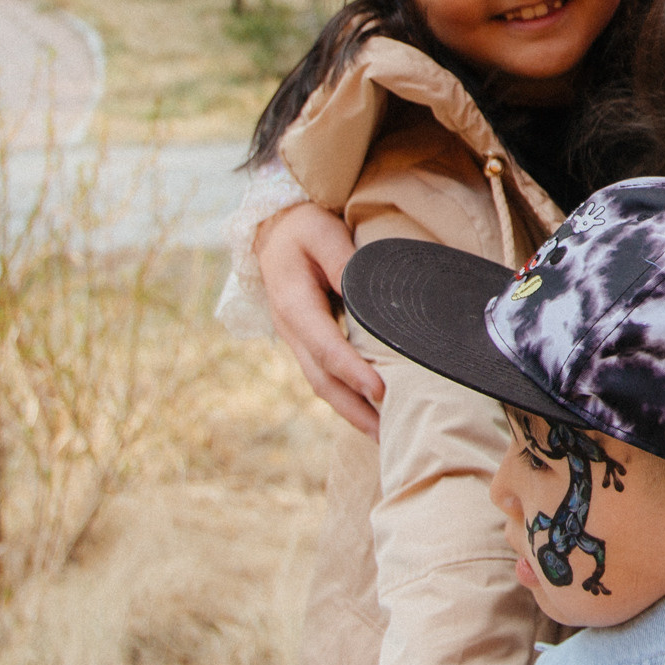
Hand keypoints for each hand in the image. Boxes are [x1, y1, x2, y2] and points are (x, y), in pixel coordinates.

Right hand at [259, 202, 383, 436]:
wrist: (275, 230)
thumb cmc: (303, 228)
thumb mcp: (321, 233)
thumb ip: (342, 261)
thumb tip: (363, 291)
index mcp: (294, 306)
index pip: (326, 348)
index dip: (352, 371)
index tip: (380, 391)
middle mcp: (293, 330)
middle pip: (323, 380)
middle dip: (355, 410)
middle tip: (389, 434)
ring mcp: (298, 339)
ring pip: (323, 384)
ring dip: (352, 412)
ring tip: (386, 436)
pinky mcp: (308, 341)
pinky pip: (326, 375)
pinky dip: (347, 397)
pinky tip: (371, 412)